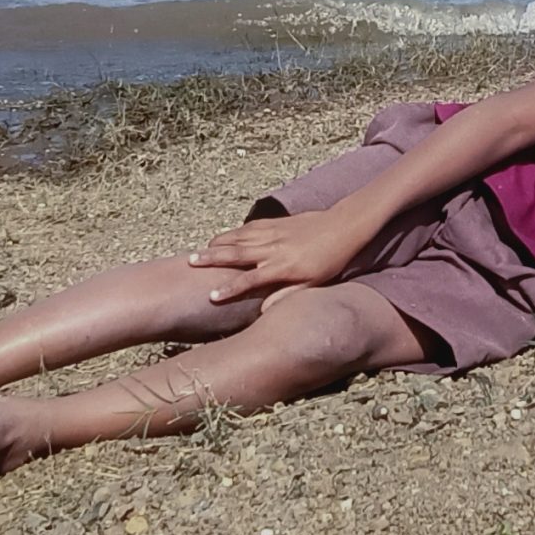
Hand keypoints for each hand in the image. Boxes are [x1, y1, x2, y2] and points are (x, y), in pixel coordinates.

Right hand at [187, 207, 369, 301]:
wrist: (343, 226)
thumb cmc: (331, 260)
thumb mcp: (314, 283)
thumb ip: (288, 296)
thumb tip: (264, 311)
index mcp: (283, 267)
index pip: (251, 279)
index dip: (231, 289)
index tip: (212, 297)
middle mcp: (274, 248)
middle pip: (237, 254)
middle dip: (212, 259)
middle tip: (190, 263)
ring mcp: (273, 233)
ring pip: (240, 238)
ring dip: (218, 244)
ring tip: (199, 251)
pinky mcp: (276, 222)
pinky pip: (249, 227)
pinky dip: (233, 232)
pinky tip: (223, 237)